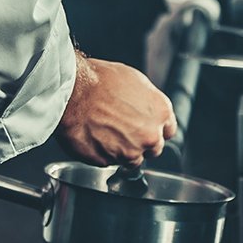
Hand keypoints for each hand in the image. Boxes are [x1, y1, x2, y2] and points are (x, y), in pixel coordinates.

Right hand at [56, 57, 177, 165]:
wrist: (73, 92)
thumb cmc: (100, 81)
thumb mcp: (135, 81)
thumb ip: (147, 102)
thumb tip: (146, 108)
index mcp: (161, 113)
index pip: (168, 131)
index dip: (156, 129)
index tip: (147, 128)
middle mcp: (149, 136)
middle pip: (153, 148)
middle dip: (141, 142)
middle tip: (123, 129)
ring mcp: (129, 152)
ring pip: (132, 160)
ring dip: (122, 150)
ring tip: (105, 132)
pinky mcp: (107, 162)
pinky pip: (108, 161)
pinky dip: (102, 153)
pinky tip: (93, 136)